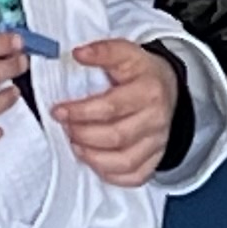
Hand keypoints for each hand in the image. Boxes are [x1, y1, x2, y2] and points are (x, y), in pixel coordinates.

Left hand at [52, 36, 178, 185]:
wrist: (168, 88)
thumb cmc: (141, 73)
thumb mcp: (126, 53)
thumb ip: (103, 50)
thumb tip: (79, 54)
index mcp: (149, 91)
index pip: (111, 107)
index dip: (80, 111)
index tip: (58, 111)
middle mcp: (156, 119)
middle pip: (116, 137)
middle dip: (83, 134)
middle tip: (65, 127)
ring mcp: (158, 142)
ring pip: (125, 161)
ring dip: (93, 157)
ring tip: (75, 144)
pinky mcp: (156, 158)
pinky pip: (135, 176)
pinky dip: (111, 174)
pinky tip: (95, 161)